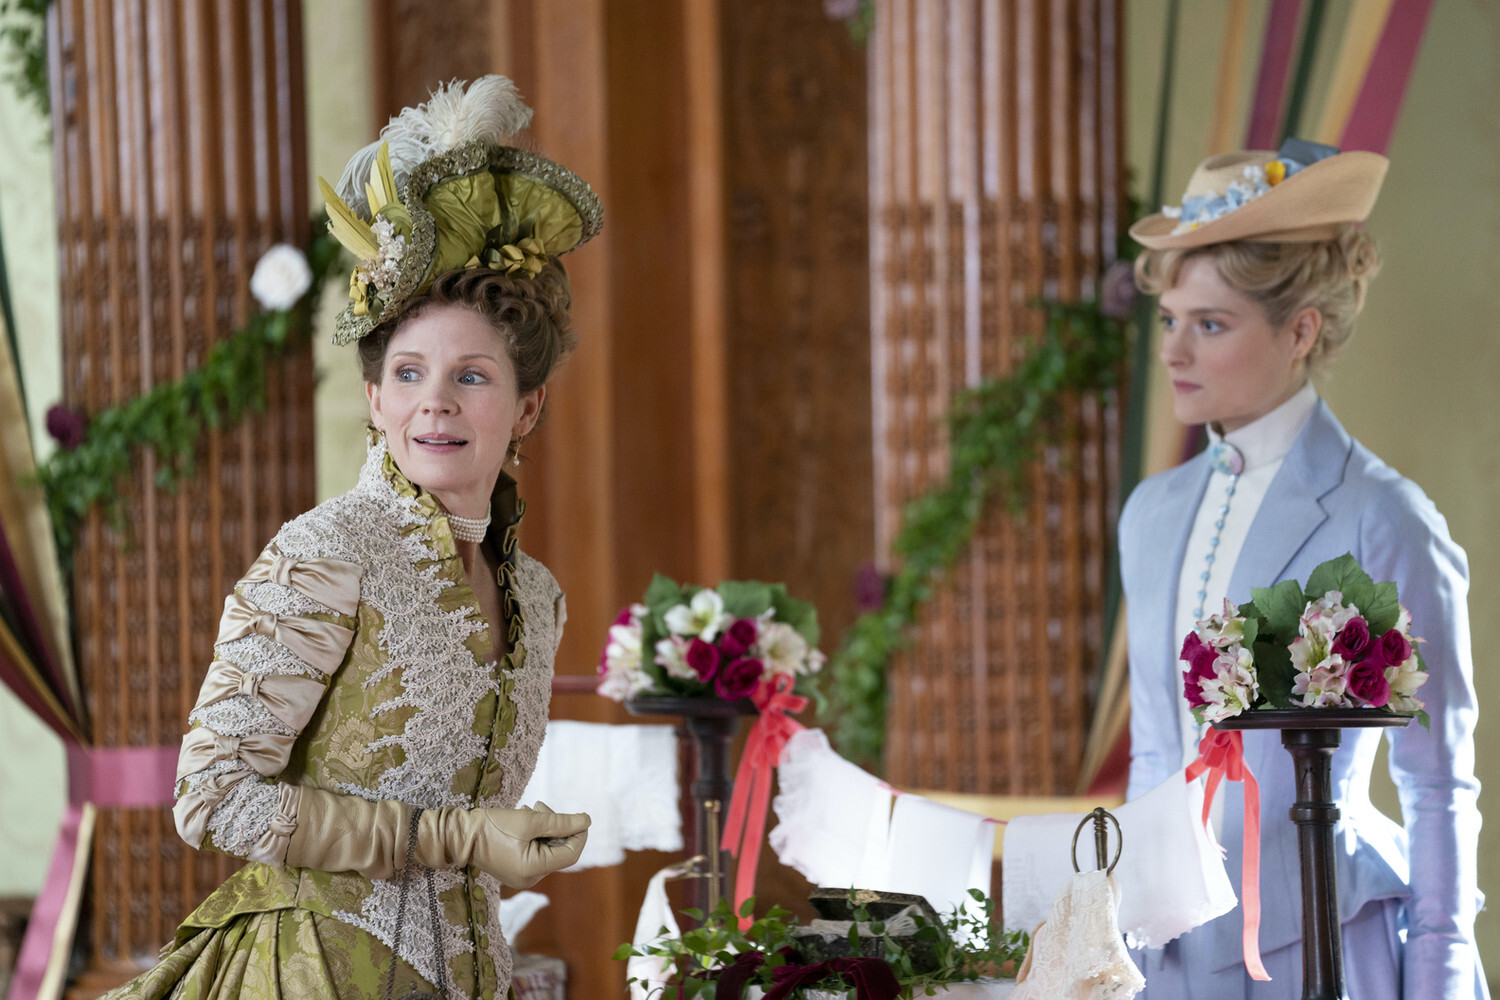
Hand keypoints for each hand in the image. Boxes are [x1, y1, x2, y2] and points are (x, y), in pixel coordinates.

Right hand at [418, 801, 589, 886]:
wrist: (460, 835)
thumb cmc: (493, 826)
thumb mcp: (529, 820)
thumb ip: (560, 822)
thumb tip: (587, 821)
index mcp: (534, 870)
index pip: (571, 853)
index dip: (579, 834)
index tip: (579, 815)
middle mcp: (530, 878)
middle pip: (559, 851)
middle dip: (557, 827)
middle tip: (541, 807)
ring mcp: (523, 876)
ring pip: (548, 849)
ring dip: (546, 828)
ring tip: (529, 810)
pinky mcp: (516, 869)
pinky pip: (536, 852)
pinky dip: (536, 835)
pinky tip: (524, 820)